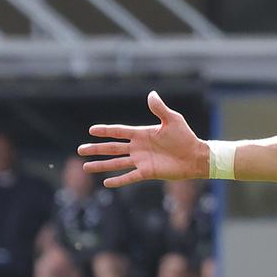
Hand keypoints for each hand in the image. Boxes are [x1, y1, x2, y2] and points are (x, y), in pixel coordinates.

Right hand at [79, 92, 208, 188]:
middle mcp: (138, 148)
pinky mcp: (148, 172)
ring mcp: (141, 161)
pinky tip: (106, 183)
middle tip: (80, 149)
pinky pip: (130, 177)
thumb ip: (160, 109)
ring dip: (101, 165)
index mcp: (141, 134)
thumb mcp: (173, 120)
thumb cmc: (186, 137)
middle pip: (112, 148)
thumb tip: (151, 94)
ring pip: (116, 163)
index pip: (119, 132)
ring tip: (86, 167)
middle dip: (96, 148)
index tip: (91, 130)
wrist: (196, 156)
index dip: (105, 131)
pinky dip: (119, 180)